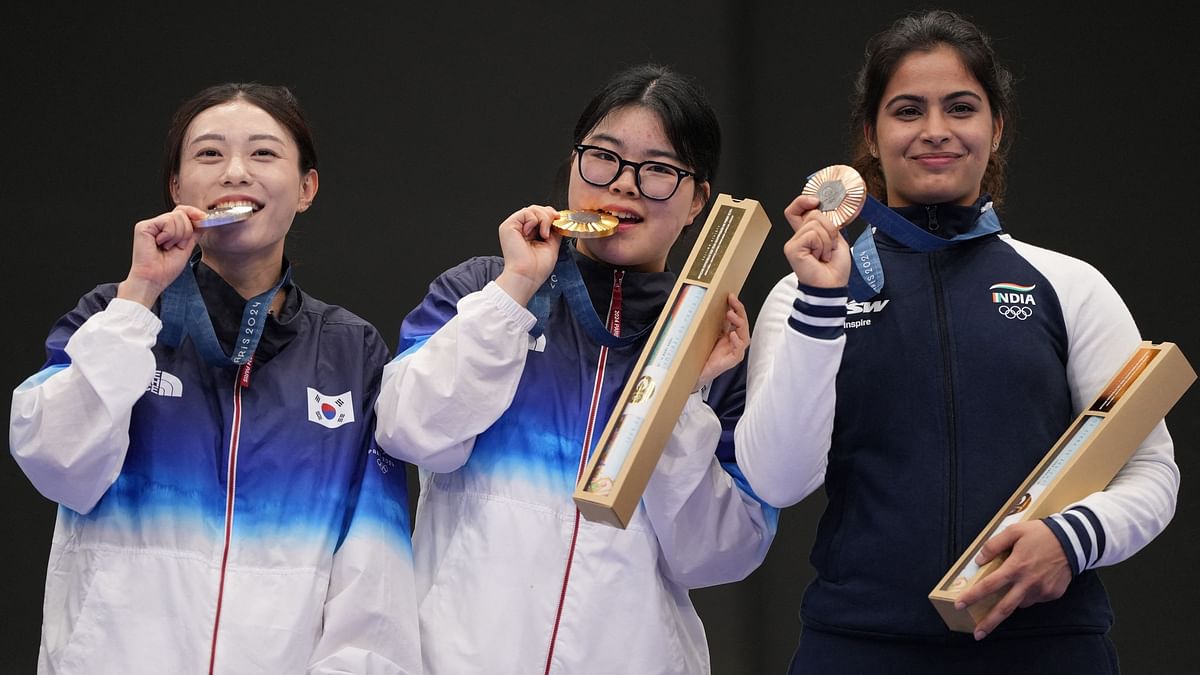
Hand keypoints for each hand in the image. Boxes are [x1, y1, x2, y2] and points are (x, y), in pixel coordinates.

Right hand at [117, 205, 205, 307]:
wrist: (154, 279)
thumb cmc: (165, 269)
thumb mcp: (187, 247)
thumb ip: (194, 233)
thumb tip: (203, 220)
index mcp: (167, 229)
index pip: (183, 212)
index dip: (194, 213)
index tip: (204, 219)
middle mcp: (158, 225)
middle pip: (182, 214)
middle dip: (186, 232)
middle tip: (177, 246)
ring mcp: (150, 225)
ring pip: (176, 217)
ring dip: (178, 236)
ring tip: (167, 247)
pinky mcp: (144, 226)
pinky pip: (167, 222)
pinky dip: (169, 235)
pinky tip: (161, 244)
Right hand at [494, 204, 561, 304]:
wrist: (527, 276)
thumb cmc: (536, 268)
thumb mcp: (551, 244)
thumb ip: (553, 230)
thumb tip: (557, 218)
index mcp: (528, 233)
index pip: (539, 215)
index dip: (550, 215)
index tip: (558, 221)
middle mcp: (519, 229)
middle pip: (536, 209)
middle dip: (548, 215)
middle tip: (551, 229)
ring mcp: (513, 227)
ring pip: (532, 209)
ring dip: (543, 219)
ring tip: (543, 235)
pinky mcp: (508, 226)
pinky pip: (526, 212)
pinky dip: (534, 220)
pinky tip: (532, 233)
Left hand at [696, 293, 748, 389]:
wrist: (697, 371)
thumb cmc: (703, 354)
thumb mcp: (708, 334)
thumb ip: (713, 322)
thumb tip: (711, 305)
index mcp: (731, 333)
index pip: (738, 317)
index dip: (736, 306)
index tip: (731, 296)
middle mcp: (735, 341)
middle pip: (743, 323)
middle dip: (739, 311)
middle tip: (732, 302)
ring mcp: (736, 350)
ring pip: (744, 335)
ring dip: (739, 323)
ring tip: (731, 314)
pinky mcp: (734, 360)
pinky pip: (739, 349)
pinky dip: (737, 341)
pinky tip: (732, 334)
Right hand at [782, 194, 850, 287]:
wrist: (833, 285)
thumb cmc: (834, 267)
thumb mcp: (835, 239)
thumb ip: (828, 223)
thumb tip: (823, 209)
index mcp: (806, 233)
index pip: (795, 209)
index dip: (803, 201)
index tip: (816, 201)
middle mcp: (797, 237)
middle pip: (813, 214)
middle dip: (829, 229)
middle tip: (829, 247)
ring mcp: (793, 243)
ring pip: (814, 223)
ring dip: (827, 240)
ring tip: (824, 254)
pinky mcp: (792, 249)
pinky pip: (812, 235)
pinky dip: (821, 245)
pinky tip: (819, 257)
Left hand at [954, 520, 1071, 640]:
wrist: (1074, 541)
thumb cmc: (1041, 534)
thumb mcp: (1014, 531)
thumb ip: (994, 545)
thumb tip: (979, 560)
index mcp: (1016, 567)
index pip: (989, 585)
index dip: (973, 596)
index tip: (960, 605)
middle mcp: (1028, 583)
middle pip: (1005, 608)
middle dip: (989, 623)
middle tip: (977, 634)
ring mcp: (1041, 591)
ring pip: (1020, 602)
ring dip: (1013, 599)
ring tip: (1016, 583)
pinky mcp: (1052, 594)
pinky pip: (1035, 598)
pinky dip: (1028, 593)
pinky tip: (1033, 579)